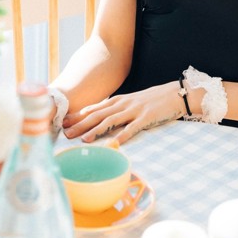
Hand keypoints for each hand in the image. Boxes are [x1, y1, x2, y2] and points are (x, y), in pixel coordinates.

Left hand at [61, 81, 183, 145]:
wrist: (174, 94)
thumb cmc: (151, 100)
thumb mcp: (129, 102)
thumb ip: (115, 109)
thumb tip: (97, 118)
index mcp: (118, 101)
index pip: (94, 108)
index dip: (78, 116)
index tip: (64, 123)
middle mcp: (123, 104)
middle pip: (98, 114)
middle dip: (81, 124)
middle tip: (66, 133)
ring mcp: (134, 110)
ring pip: (111, 120)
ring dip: (96, 130)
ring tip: (84, 139)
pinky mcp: (146, 117)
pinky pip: (133, 127)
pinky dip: (123, 135)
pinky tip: (114, 143)